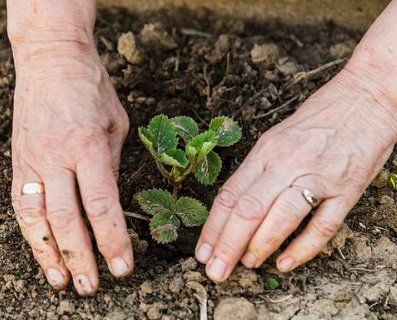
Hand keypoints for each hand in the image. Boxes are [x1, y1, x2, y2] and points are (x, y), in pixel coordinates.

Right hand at [10, 41, 132, 294]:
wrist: (51, 59)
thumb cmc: (92, 89)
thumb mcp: (115, 124)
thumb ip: (111, 165)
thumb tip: (110, 202)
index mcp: (87, 146)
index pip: (102, 205)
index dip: (113, 240)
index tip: (123, 266)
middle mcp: (56, 158)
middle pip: (67, 220)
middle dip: (81, 257)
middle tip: (92, 286)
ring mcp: (32, 160)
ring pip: (36, 218)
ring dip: (48, 254)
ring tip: (60, 281)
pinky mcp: (18, 161)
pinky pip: (21, 203)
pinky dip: (30, 232)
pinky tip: (41, 251)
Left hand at [195, 65, 396, 281]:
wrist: (366, 97)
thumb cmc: (319, 119)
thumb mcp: (277, 138)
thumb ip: (257, 171)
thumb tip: (233, 207)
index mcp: (266, 151)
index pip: (230, 194)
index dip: (212, 227)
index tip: (201, 252)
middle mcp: (287, 163)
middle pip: (248, 209)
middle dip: (227, 245)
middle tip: (215, 271)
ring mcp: (318, 176)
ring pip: (280, 217)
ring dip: (259, 246)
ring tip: (245, 265)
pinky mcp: (348, 188)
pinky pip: (323, 225)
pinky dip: (302, 248)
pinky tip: (285, 263)